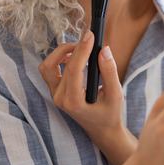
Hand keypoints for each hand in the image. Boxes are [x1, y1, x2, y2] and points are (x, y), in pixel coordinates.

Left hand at [39, 31, 136, 164]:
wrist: (101, 129)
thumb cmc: (110, 113)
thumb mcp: (115, 94)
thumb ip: (110, 72)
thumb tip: (104, 50)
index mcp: (74, 102)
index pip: (73, 70)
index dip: (82, 49)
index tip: (91, 36)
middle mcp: (60, 98)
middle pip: (58, 65)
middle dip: (72, 48)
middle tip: (88, 40)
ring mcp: (55, 95)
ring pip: (47, 66)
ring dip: (61, 53)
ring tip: (79, 48)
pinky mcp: (55, 91)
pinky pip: (49, 70)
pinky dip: (59, 59)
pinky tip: (73, 56)